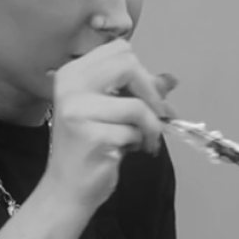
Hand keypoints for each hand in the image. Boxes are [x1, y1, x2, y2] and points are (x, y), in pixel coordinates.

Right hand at [44, 40, 178, 213]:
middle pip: (129, 65)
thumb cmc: (88, 150)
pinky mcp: (91, 136)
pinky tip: (130, 151)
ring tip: (144, 140)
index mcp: (72, 74)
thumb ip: (137, 92)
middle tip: (155, 115)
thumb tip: (171, 79)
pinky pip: (134, 131)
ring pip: (137, 104)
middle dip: (150, 93)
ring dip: (150, 126)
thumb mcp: (111, 112)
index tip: (146, 96)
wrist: (67, 189)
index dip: (141, 72)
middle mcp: (70, 87)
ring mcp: (78, 111)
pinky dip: (140, 143)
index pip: (120, 50)